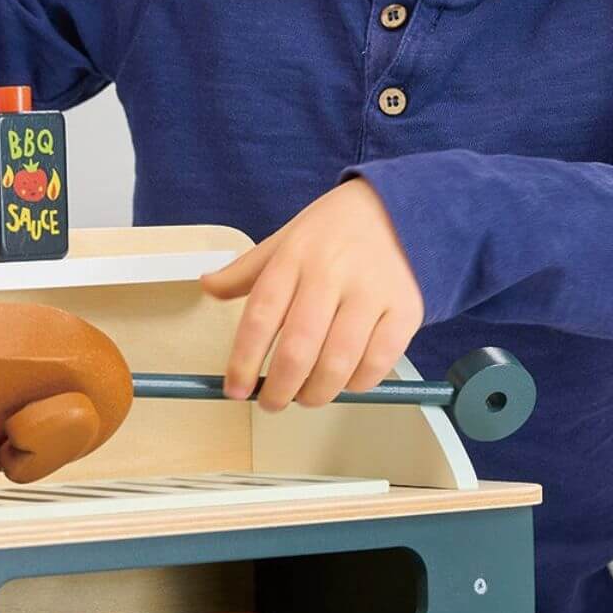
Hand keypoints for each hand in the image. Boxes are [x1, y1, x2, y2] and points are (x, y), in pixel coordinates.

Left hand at [201, 179, 423, 412]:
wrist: (401, 210)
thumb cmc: (336, 232)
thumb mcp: (286, 240)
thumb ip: (246, 270)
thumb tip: (207, 285)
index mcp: (295, 256)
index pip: (261, 317)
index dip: (243, 361)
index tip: (235, 389)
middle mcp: (332, 272)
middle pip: (299, 348)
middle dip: (280, 389)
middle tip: (272, 402)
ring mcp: (372, 291)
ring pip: (338, 362)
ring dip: (317, 393)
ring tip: (307, 396)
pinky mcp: (405, 309)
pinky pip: (378, 362)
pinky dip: (357, 384)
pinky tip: (346, 382)